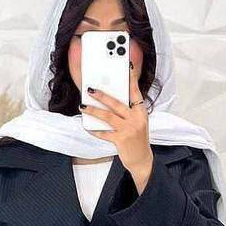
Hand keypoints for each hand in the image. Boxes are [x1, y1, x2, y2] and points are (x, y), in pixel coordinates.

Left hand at [79, 62, 152, 190]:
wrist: (142, 159)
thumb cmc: (137, 138)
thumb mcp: (137, 122)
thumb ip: (127, 111)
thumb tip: (109, 99)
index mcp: (141, 112)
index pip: (136, 92)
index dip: (131, 79)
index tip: (128, 66)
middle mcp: (136, 119)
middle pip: (116, 103)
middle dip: (102, 95)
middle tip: (90, 89)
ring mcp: (128, 130)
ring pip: (108, 116)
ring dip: (94, 110)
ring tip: (83, 106)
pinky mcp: (121, 140)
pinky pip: (104, 133)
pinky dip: (95, 130)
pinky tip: (87, 126)